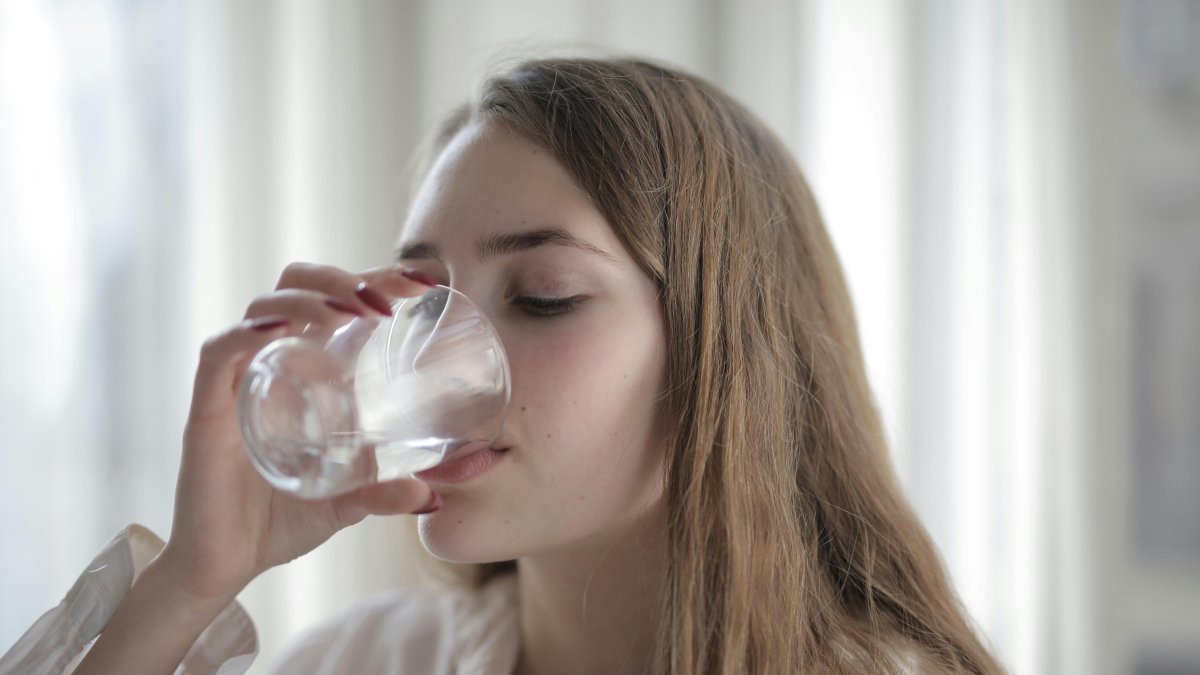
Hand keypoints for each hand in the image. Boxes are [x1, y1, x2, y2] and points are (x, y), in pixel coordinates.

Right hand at [158, 263, 439, 601]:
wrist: (224, 566)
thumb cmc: (280, 520)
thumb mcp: (346, 502)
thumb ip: (384, 493)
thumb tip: (433, 498)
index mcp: (304, 369)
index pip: (336, 300)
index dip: (376, 279)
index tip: (423, 282)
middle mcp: (270, 363)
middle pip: (296, 285)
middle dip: (342, 278)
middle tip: (386, 301)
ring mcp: (237, 382)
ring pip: (263, 307)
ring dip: (309, 298)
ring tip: (350, 312)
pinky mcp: (206, 409)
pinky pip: (219, 353)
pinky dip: (246, 333)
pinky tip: (281, 329)